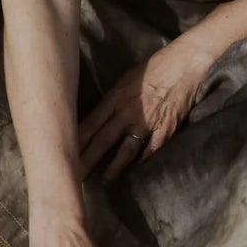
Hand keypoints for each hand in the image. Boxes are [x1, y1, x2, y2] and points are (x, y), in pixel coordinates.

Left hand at [78, 37, 214, 183]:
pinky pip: (151, 149)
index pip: (90, 124)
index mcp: (115, 98)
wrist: (185, 64)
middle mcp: (128, 112)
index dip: (75, 142)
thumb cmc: (153, 67)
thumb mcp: (125, 79)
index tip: (62, 155)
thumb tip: (98, 118)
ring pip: (126, 150)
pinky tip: (135, 170)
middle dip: (86, 160)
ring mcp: (147, 122)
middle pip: (102, 141)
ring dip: (113, 168)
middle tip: (74, 177)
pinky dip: (143, 160)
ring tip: (103, 182)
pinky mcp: (165, 129)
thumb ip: (112, 100)